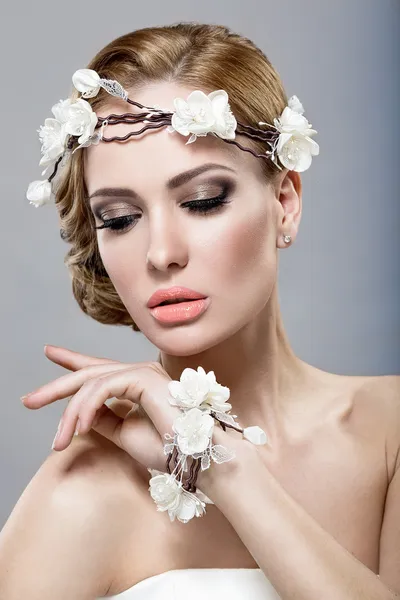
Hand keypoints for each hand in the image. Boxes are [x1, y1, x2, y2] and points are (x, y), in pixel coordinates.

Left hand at [21, 345, 241, 480]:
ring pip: (92, 383)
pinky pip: (103, 387)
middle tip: (29, 400)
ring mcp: (142, 372)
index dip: (73, 362)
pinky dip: (86, 407)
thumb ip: (104, 419)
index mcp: (137, 385)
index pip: (99, 371)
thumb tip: (80, 413)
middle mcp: (140, 373)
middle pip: (90, 373)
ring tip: (60, 439)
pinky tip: (77, 427)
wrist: (197, 458)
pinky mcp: (143, 377)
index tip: (50, 352)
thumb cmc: (169, 449)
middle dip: (57, 387)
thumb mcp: (124, 434)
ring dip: (70, 412)